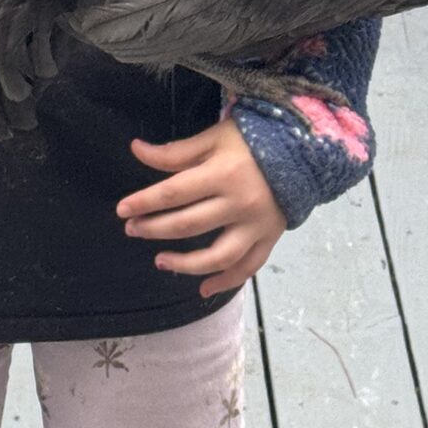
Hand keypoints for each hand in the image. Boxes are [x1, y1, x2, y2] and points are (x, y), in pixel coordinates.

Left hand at [116, 117, 287, 297]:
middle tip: (132, 230)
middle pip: (188, 225)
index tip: (122, 210)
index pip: (174, 192)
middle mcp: (240, 203)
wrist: (305, 152)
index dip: (145, 202)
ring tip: (160, 261)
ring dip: (185, 264)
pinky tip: (202, 290)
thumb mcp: (215, 138)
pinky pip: (247, 268)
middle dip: (154, 229)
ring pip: (217, 256)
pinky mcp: (269, 239)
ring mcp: (256, 226)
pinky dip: (225, 282)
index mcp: (223, 173)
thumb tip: (136, 150)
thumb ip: (176, 151)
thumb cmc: (254, 141)